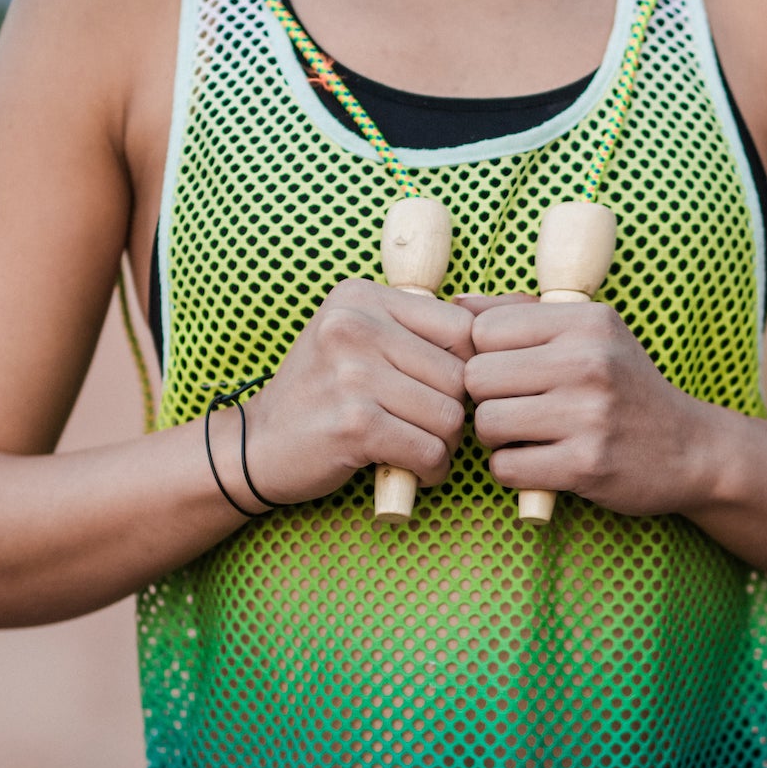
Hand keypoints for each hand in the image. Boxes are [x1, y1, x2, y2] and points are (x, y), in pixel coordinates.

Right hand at [236, 280, 472, 503]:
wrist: (255, 444)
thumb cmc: (321, 392)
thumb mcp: (357, 338)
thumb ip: (415, 328)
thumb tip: (511, 314)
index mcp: (361, 296)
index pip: (460, 327)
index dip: (467, 368)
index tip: (443, 390)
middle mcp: (355, 326)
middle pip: (459, 375)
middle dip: (455, 413)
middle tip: (429, 429)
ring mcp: (353, 375)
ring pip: (449, 416)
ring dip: (444, 445)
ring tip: (419, 449)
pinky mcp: (354, 424)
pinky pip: (428, 450)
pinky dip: (431, 469)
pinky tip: (414, 470)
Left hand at [464, 298, 721, 517]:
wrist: (692, 448)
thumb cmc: (627, 387)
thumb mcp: (591, 334)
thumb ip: (524, 314)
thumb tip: (456, 302)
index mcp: (586, 321)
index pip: (482, 329)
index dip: (482, 355)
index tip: (507, 373)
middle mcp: (589, 361)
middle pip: (477, 377)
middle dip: (485, 399)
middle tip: (514, 408)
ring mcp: (589, 415)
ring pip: (487, 423)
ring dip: (496, 438)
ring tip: (526, 436)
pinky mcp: (587, 464)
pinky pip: (506, 467)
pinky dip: (513, 471)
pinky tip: (539, 463)